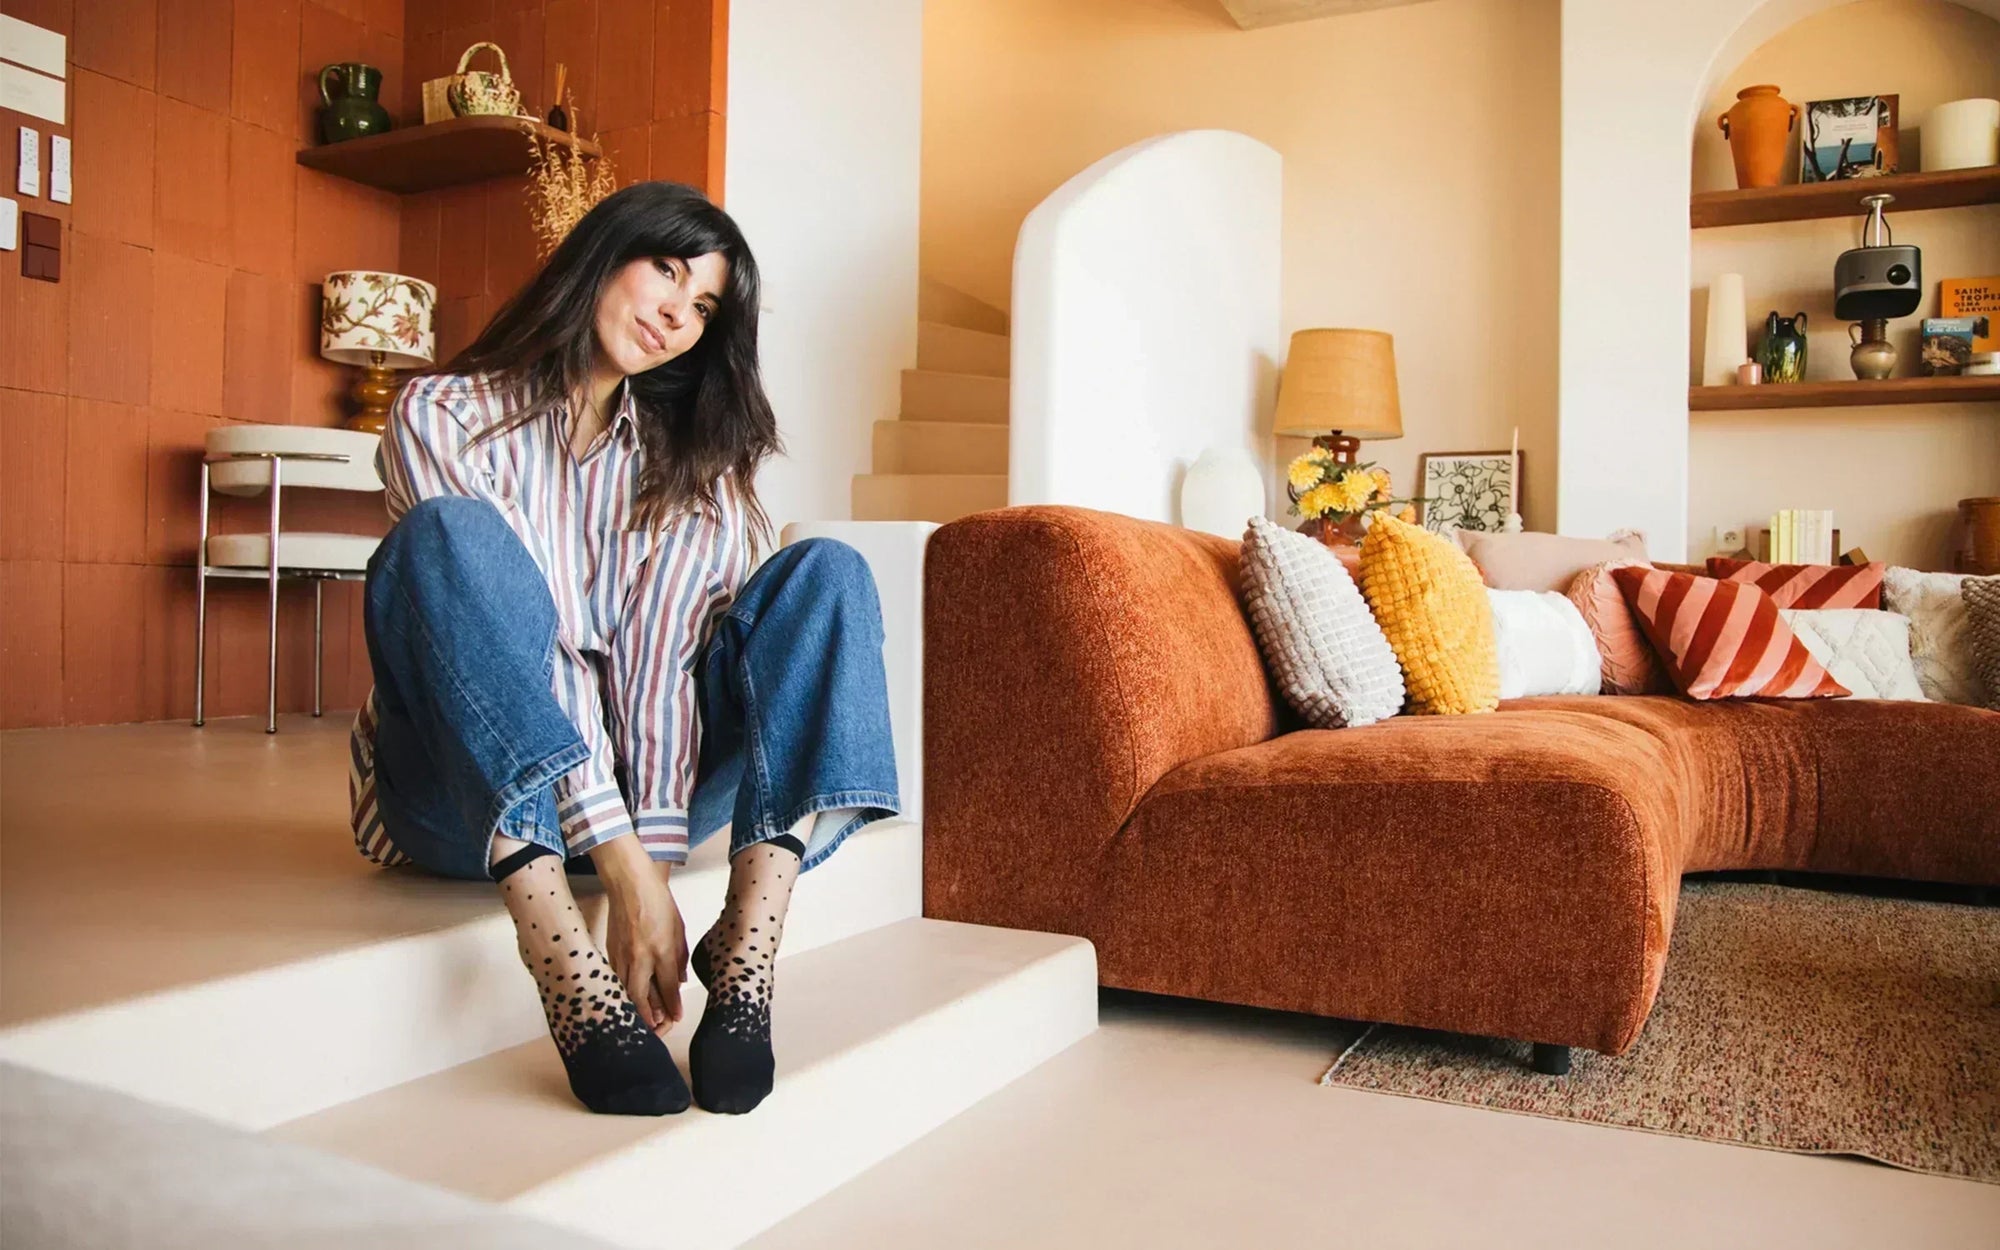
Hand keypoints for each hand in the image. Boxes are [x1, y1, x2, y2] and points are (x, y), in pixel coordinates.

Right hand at [592, 837, 686, 1031]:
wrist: (630, 884)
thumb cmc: (658, 903)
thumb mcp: (678, 929)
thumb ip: (678, 958)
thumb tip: (677, 981)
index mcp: (661, 950)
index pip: (668, 987)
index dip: (673, 1006)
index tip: (677, 1017)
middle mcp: (640, 957)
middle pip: (642, 998)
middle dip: (650, 1017)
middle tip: (658, 1028)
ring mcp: (622, 956)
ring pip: (626, 993)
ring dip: (635, 1009)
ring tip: (644, 1022)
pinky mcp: (610, 953)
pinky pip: (617, 981)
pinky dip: (624, 994)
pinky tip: (629, 1001)